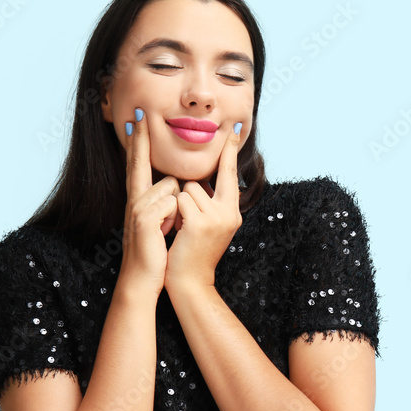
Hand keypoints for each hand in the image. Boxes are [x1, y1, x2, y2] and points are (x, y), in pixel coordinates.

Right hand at [117, 107, 181, 296]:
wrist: (142, 278)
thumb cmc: (155, 252)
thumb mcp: (161, 223)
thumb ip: (166, 203)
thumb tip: (178, 186)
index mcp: (139, 199)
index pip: (138, 163)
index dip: (137, 142)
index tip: (136, 119)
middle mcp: (135, 199)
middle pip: (150, 168)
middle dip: (147, 151)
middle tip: (142, 130)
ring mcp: (138, 207)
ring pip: (173, 188)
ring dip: (178, 210)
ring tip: (167, 232)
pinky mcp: (145, 218)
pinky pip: (173, 203)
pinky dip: (175, 219)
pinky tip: (165, 235)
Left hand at [164, 122, 243, 292]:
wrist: (191, 282)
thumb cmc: (193, 253)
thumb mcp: (209, 225)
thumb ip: (210, 203)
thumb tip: (198, 182)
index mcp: (232, 212)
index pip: (230, 174)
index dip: (231, 151)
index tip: (236, 129)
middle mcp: (230, 213)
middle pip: (204, 180)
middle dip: (191, 194)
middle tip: (191, 205)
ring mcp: (217, 217)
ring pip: (188, 188)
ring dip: (179, 205)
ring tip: (183, 230)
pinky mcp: (200, 223)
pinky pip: (180, 199)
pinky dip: (174, 212)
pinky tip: (179, 232)